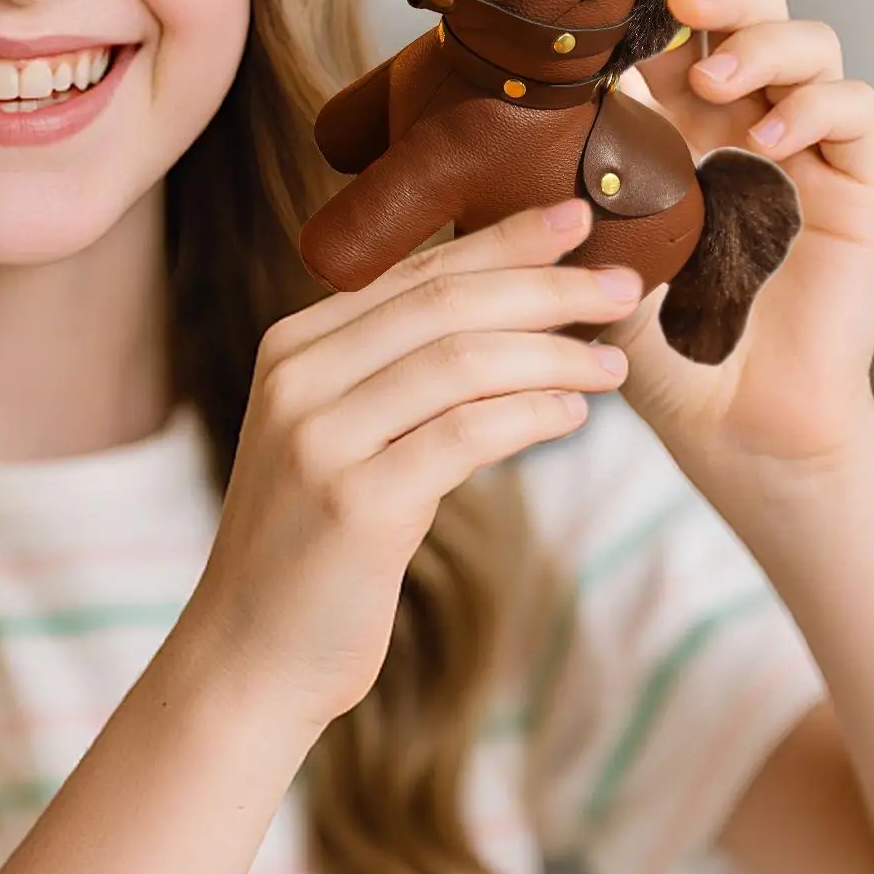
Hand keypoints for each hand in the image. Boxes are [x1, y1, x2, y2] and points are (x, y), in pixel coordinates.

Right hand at [184, 204, 640, 734]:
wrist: (250, 656)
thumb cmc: (316, 546)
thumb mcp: (338, 438)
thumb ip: (394, 374)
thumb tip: (513, 313)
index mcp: (293, 347)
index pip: (414, 272)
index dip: (502, 240)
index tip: (576, 218)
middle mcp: (297, 377)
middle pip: (445, 302)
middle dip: (546, 285)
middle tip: (622, 283)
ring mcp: (319, 438)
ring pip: (462, 360)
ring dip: (554, 354)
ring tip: (613, 364)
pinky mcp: (354, 503)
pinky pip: (466, 434)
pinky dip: (532, 415)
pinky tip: (574, 414)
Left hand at [604, 0, 873, 484]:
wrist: (730, 423)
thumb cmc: (653, 346)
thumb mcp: (594, 259)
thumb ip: (569, 197)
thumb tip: (508, 130)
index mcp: (673, 129)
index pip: (675, 36)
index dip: (655, 6)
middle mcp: (740, 126)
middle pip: (750, 14)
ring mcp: (803, 150)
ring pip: (810, 44)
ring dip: (764, 42)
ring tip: (717, 80)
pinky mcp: (855, 187)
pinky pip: (854, 111)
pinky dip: (814, 105)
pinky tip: (768, 138)